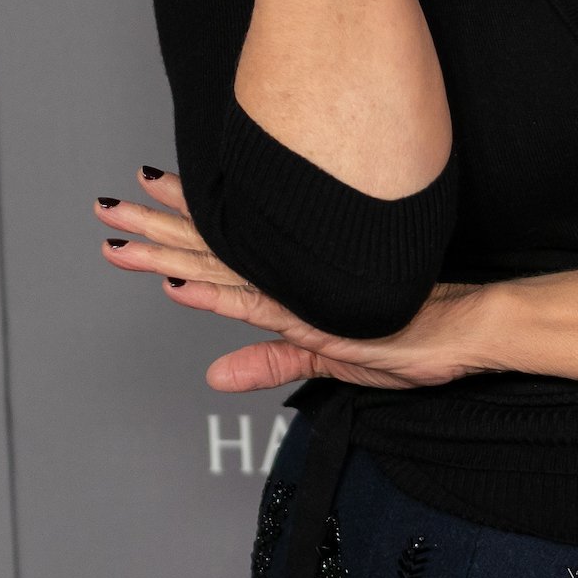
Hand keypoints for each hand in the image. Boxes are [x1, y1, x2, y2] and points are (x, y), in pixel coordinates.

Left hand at [94, 167, 494, 393]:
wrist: (467, 327)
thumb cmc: (414, 336)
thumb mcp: (333, 360)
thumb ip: (274, 362)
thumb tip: (215, 374)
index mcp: (289, 288)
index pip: (221, 252)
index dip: (177, 227)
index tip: (140, 203)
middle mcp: (289, 282)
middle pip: (209, 248)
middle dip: (157, 227)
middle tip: (110, 204)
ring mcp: (302, 294)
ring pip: (221, 264)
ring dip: (169, 244)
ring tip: (125, 224)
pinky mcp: (320, 315)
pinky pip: (255, 304)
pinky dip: (213, 295)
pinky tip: (177, 281)